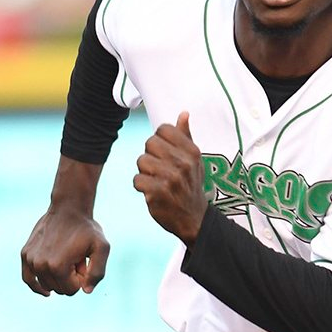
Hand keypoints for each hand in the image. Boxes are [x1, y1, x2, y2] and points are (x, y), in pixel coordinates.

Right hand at [20, 205, 109, 295]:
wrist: (68, 208)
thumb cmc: (87, 228)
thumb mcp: (102, 248)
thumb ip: (98, 272)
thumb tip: (85, 290)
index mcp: (58, 267)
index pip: (72, 290)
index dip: (81, 278)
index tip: (84, 262)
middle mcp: (40, 265)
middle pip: (58, 289)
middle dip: (69, 277)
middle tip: (75, 257)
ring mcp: (31, 260)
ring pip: (46, 284)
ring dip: (58, 275)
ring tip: (65, 256)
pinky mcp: (25, 254)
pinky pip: (28, 278)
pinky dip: (36, 286)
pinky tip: (46, 292)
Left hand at [134, 111, 207, 247]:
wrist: (194, 218)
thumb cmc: (191, 185)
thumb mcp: (194, 160)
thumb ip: (186, 136)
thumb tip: (183, 113)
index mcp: (192, 151)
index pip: (163, 130)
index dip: (159, 140)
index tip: (164, 152)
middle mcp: (182, 163)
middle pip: (150, 143)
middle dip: (151, 155)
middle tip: (160, 169)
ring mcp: (170, 178)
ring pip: (141, 161)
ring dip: (145, 172)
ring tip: (156, 180)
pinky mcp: (157, 192)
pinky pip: (137, 179)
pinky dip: (141, 186)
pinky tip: (152, 191)